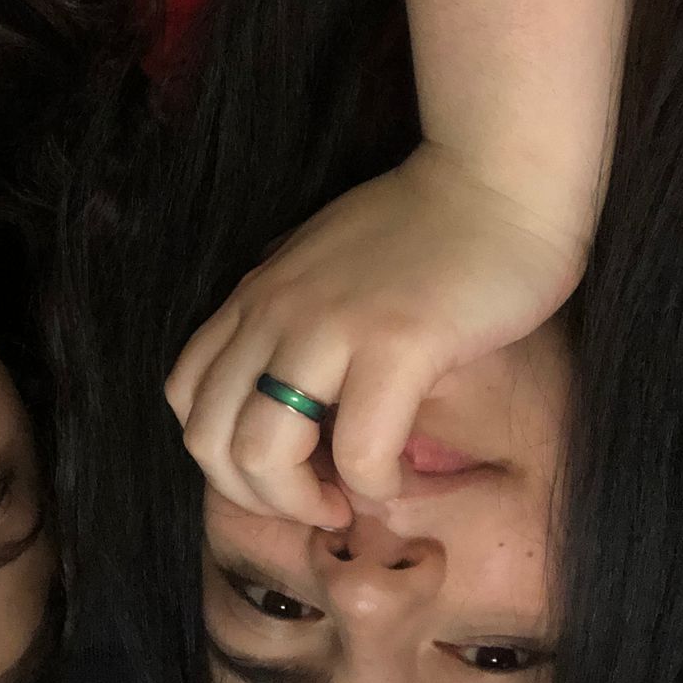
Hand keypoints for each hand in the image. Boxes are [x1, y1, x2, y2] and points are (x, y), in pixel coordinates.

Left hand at [164, 143, 587, 529]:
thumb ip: (297, 320)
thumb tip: (294, 392)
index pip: (185, 397)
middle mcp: (274, 311)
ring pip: (260, 453)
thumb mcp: (327, 269)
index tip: (288, 467)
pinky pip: (357, 452)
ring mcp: (329, 326)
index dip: (225, 456)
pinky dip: (371, 486)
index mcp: (256, 296)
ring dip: (301, 502)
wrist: (497, 179)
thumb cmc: (426, 229)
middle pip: (208, 439)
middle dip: (256, 497)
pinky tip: (398, 477)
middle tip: (316, 502)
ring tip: (348, 499)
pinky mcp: (396, 343)